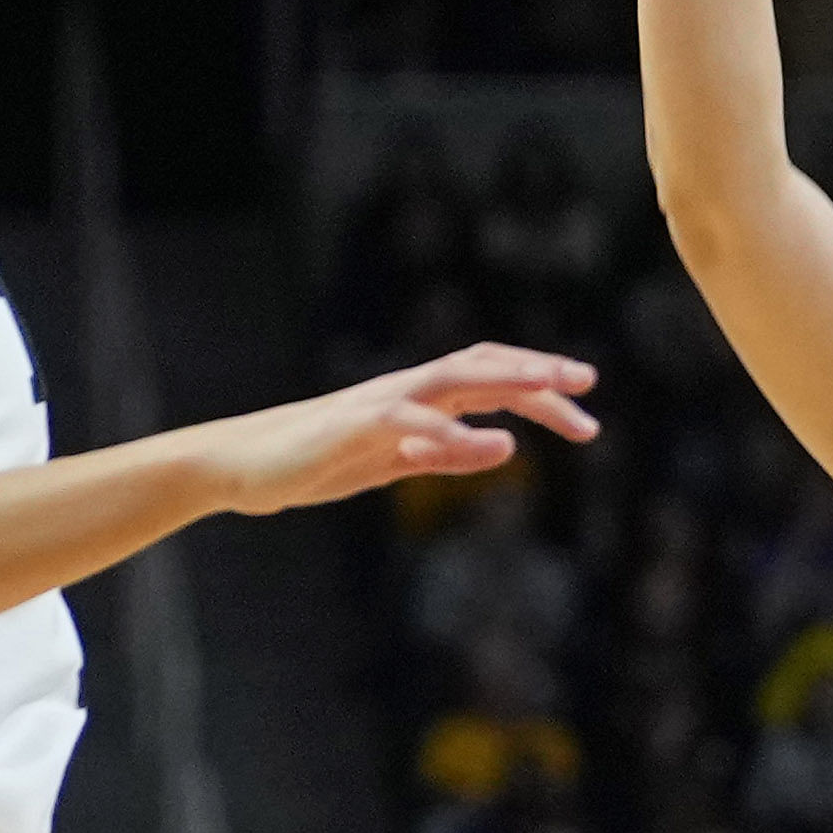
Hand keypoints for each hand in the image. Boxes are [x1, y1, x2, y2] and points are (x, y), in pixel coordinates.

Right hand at [200, 343, 597, 518]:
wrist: (244, 467)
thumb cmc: (318, 462)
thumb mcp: (397, 465)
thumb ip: (448, 457)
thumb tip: (506, 447)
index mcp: (418, 398)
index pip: (489, 379)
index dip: (537, 384)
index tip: (585, 404)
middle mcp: (406, 389)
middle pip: (482, 366)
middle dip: (537, 372)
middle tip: (588, 384)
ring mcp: (381, 402)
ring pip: (454, 376)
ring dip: (507, 379)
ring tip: (553, 388)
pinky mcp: (356, 426)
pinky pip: (413, 423)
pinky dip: (454, 430)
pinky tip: (494, 442)